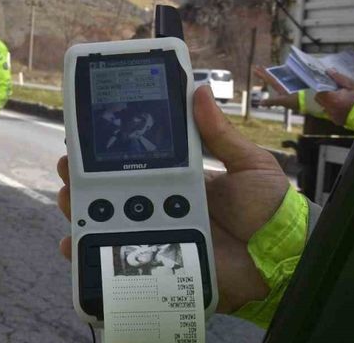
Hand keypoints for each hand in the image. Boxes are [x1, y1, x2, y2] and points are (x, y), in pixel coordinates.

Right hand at [56, 86, 289, 312]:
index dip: (108, 152)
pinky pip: (118, 259)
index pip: (135, 163)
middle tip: (69, 167)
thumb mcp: (249, 164)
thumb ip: (219, 133)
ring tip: (68, 199)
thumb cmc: (271, 211)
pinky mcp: (159, 262)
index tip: (87, 136)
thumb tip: (199, 90)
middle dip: (82, 178)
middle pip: (111, 191)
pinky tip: (73, 243)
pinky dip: (92, 254)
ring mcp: (157, 234)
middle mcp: (162, 206)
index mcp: (179, 180)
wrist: (285, 259)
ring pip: (108, 221)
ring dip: (81, 209)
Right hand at [253, 65, 298, 110]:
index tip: (254, 69)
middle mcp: (281, 84)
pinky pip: (279, 81)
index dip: (261, 74)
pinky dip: (275, 78)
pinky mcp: (289, 88)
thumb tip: (260, 103)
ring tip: (265, 70)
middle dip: (264, 71)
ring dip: (269, 73)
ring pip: (275, 77)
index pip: (268, 79)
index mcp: (278, 86)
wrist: (307, 100)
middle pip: (271, 76)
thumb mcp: (282, 101)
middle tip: (258, 66)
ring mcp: (286, 85)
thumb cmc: (294, 100)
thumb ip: (271, 102)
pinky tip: (276, 79)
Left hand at [315, 70, 353, 125]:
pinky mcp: (337, 121)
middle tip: (335, 91)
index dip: (321, 88)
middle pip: (320, 101)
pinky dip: (335, 109)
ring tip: (341, 99)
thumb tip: (328, 71)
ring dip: (330, 103)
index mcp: (332, 99)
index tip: (328, 85)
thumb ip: (339, 78)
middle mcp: (329, 109)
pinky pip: (332, 114)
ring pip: (325, 107)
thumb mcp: (353, 85)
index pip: (318, 93)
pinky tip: (344, 106)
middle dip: (325, 95)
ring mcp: (333, 117)